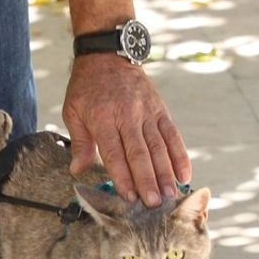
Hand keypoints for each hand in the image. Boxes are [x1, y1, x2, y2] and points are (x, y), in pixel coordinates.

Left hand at [62, 54, 190, 206]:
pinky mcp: (160, 109)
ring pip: (159, 146)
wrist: (107, 55)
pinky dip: (180, 155)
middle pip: (140, 152)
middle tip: (154, 203)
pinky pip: (172, 135)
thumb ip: (80, 143)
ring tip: (170, 194)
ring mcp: (147, 112)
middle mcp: (128, 115)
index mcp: (103, 118)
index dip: (122, 175)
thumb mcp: (74, 111)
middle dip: (147, 180)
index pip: (114, 152)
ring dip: (166, 172)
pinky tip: (184, 174)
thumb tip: (77, 171)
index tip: (129, 196)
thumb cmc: (87, 87)